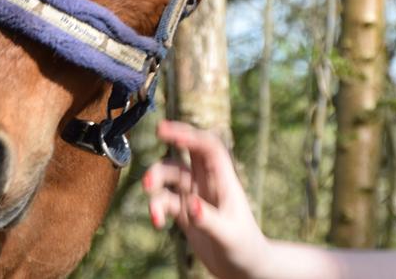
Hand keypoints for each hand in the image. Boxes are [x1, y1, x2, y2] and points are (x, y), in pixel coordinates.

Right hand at [142, 120, 269, 278]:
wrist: (244, 269)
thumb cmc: (244, 249)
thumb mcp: (228, 235)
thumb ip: (208, 220)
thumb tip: (191, 205)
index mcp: (223, 180)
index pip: (207, 147)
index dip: (189, 134)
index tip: (167, 131)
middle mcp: (207, 183)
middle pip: (186, 152)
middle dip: (172, 140)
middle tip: (155, 147)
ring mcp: (194, 195)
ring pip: (170, 176)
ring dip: (156, 182)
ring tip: (151, 201)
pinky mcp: (184, 212)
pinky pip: (164, 201)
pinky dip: (156, 208)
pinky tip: (156, 222)